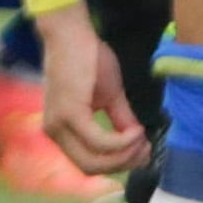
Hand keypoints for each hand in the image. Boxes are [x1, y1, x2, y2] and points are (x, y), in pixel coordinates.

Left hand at [32, 8, 145, 175]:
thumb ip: (121, 120)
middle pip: (91, 168)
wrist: (72, 34)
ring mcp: (60, 126)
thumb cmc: (88, 60)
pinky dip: (121, 141)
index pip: (89, 163)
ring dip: (124, 154)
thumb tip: (138, 141)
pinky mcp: (70, 114)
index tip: (144, 152)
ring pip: (94, 161)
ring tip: (143, 137)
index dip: (118, 164)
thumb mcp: (110, 96)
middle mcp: (55, 134)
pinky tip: (137, 130)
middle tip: (147, 149)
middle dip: (123, 163)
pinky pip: (99, 141)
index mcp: (62, 132)